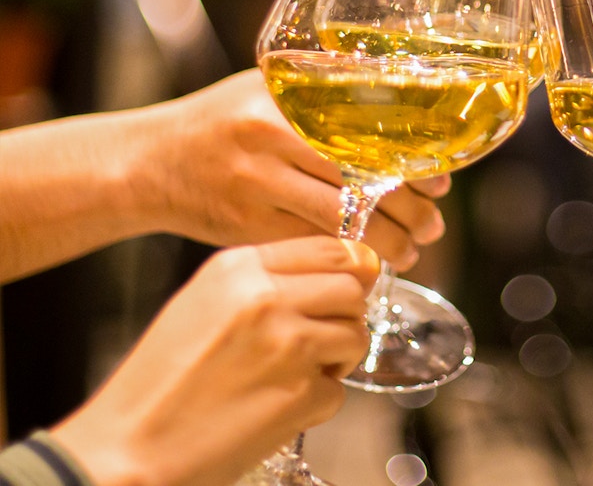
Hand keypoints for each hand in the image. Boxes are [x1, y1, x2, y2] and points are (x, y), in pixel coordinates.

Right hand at [50, 237, 380, 485]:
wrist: (130, 450)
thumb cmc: (159, 383)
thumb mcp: (203, 303)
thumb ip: (267, 280)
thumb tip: (347, 266)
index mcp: (238, 269)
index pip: (331, 248)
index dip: (353, 268)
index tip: (357, 282)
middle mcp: (267, 299)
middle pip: (352, 290)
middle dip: (346, 316)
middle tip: (320, 338)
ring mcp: (289, 346)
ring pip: (356, 336)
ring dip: (338, 358)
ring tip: (294, 374)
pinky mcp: (302, 394)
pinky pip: (338, 391)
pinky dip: (316, 402)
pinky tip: (275, 407)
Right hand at [134, 69, 449, 270]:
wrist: (149, 163)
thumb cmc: (220, 121)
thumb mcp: (265, 89)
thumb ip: (322, 88)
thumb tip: (402, 90)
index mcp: (280, 103)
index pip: (364, 136)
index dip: (410, 165)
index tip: (440, 181)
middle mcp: (266, 143)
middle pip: (360, 182)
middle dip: (410, 210)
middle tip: (435, 224)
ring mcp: (255, 188)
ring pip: (341, 222)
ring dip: (388, 241)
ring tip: (415, 247)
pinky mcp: (247, 229)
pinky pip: (313, 246)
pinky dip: (350, 256)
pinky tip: (373, 262)